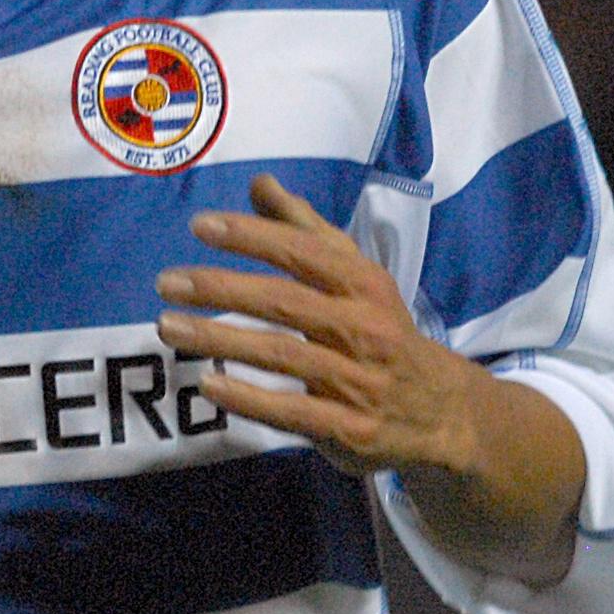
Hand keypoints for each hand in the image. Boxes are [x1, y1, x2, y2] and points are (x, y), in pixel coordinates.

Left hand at [157, 174, 586, 583]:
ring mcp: (357, 381)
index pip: (304, 253)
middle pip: (285, 302)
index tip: (200, 226)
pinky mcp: (349, 428)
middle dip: (222, 289)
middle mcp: (363, 329)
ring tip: (169, 327)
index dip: (253, 237)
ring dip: (221, 340)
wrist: (447, 413)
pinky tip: (209, 386)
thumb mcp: (358, 278)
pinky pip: (292, 413)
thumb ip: (306, 231)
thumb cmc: (385, 333)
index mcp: (364, 286)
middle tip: (167, 281)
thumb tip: (260, 184)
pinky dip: (249, 399)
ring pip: (281, 356)